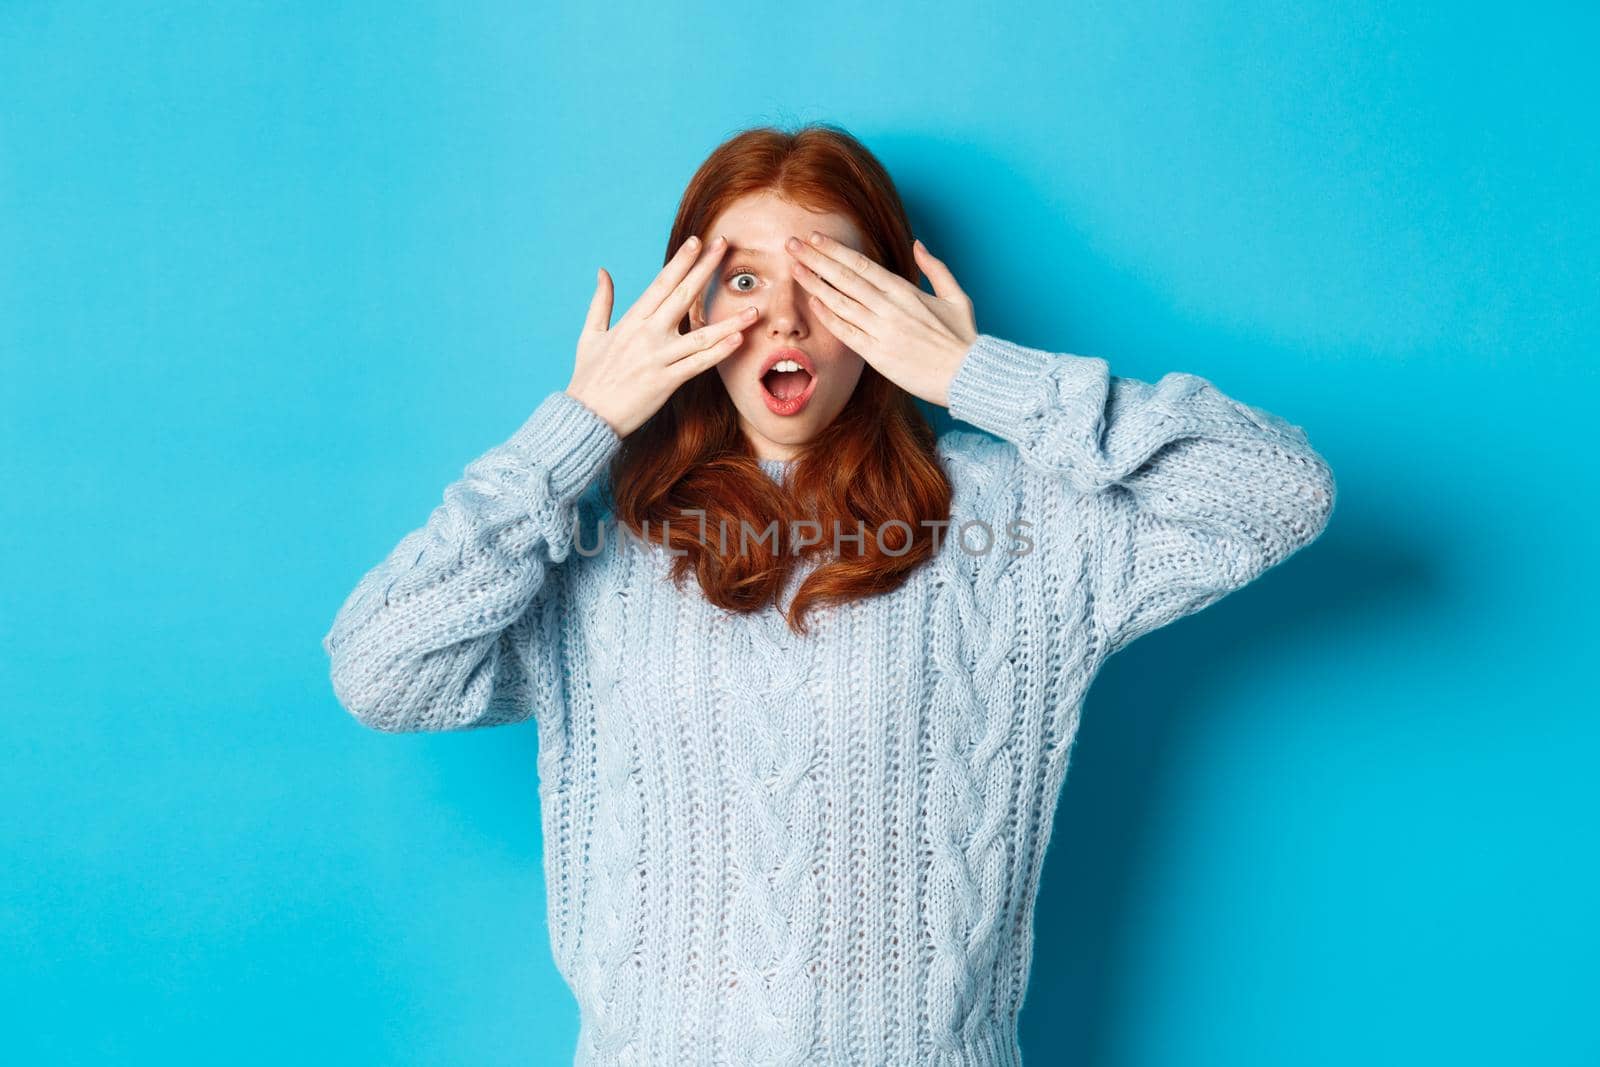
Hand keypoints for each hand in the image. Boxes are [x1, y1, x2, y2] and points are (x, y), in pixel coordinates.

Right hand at [566, 235, 758, 437]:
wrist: (587, 416)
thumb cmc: (589, 377)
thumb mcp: (589, 335)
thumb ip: (601, 302)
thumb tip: (603, 271)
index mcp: (631, 321)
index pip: (661, 284)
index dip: (681, 261)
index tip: (697, 241)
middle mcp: (647, 335)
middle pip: (682, 296)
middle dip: (705, 269)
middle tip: (724, 247)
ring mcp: (658, 358)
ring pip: (701, 335)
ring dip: (730, 321)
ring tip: (754, 309)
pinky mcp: (666, 382)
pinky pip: (699, 364)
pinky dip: (719, 352)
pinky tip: (738, 340)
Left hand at [783, 232, 978, 406]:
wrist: (968, 375)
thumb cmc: (963, 338)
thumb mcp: (956, 296)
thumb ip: (935, 268)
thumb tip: (918, 244)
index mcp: (905, 291)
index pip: (862, 264)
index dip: (835, 250)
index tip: (815, 238)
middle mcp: (890, 307)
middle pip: (844, 277)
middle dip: (815, 259)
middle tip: (791, 244)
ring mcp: (881, 331)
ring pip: (840, 302)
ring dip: (814, 284)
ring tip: (793, 268)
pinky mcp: (877, 355)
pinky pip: (846, 332)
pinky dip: (828, 316)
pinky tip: (811, 303)